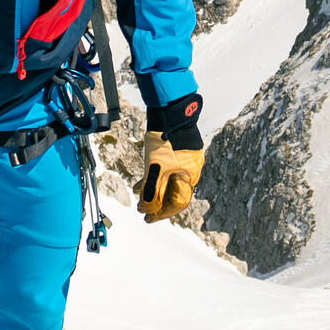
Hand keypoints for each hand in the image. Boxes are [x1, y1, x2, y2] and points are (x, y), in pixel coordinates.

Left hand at [138, 93, 204, 220]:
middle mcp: (189, 169)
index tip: (148, 218)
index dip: (162, 213)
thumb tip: (147, 210)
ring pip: (167, 182)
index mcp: (190, 175)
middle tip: (143, 211)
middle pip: (173, 193)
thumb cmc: (166, 138)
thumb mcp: (155, 168)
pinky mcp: (174, 151)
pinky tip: (140, 181)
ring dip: (152, 190)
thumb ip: (152, 191)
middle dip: (156, 202)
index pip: (178, 202)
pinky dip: (153, 177)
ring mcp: (182, 160)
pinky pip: (164, 171)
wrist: (169, 110)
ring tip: (138, 197)